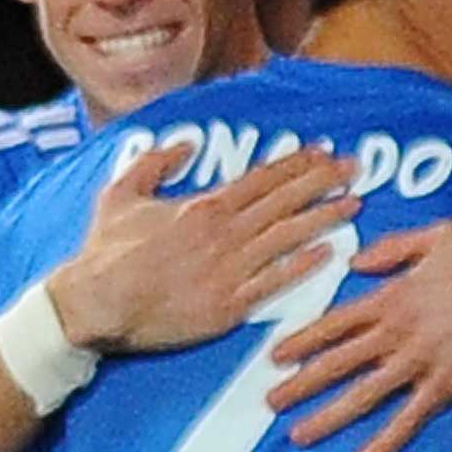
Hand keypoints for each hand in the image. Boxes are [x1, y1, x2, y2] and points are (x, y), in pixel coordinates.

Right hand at [47, 143, 359, 352]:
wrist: (95, 302)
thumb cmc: (104, 251)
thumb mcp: (121, 193)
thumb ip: (155, 163)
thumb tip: (184, 145)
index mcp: (203, 206)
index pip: (261, 179)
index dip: (296, 164)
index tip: (324, 152)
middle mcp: (223, 233)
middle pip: (284, 201)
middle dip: (323, 182)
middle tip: (356, 168)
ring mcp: (228, 270)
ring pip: (287, 237)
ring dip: (324, 217)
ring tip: (354, 204)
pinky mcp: (227, 306)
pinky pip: (275, 282)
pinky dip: (304, 265)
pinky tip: (329, 253)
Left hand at [267, 220, 451, 451]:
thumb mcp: (439, 236)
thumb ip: (393, 248)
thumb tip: (355, 261)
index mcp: (391, 296)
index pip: (334, 322)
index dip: (302, 340)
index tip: (274, 356)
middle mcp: (396, 333)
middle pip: (337, 362)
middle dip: (300, 384)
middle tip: (269, 402)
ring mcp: (418, 363)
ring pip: (363, 395)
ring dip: (328, 417)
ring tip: (299, 435)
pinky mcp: (445, 388)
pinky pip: (408, 420)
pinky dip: (384, 442)